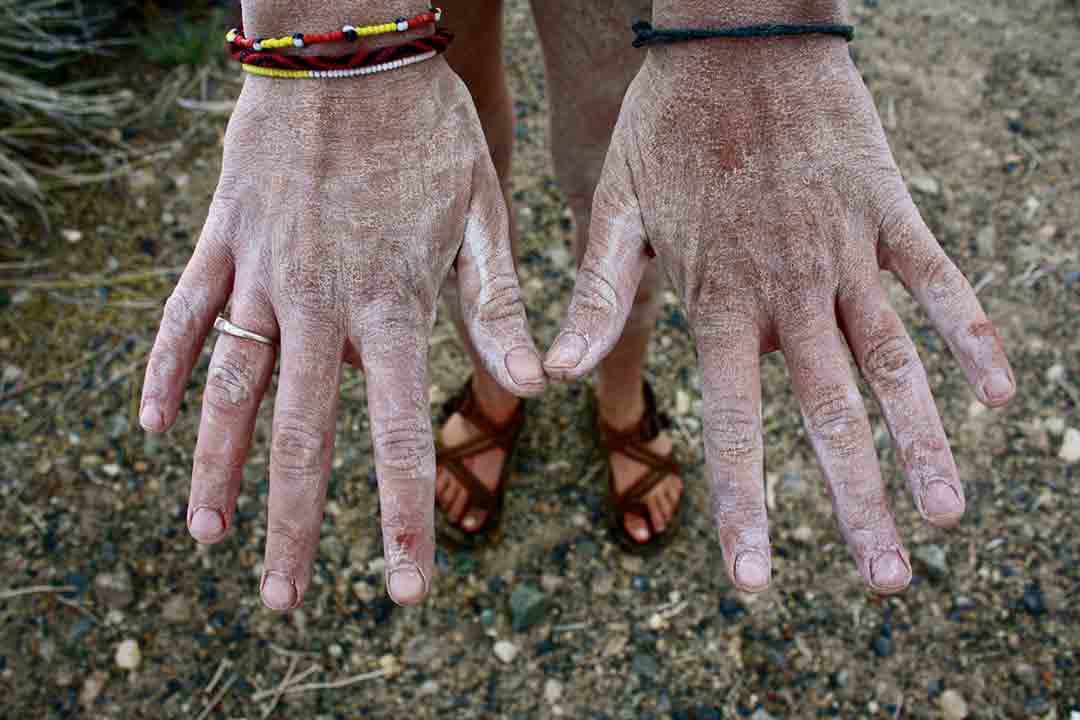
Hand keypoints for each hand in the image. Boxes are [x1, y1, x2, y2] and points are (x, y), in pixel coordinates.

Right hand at [139, 60, 544, 608]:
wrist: (349, 43)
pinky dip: (165, 370)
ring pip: (229, 387)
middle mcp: (318, 301)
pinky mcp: (222, 238)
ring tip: (206, 537)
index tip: (405, 589)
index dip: (402, 518)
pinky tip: (151, 428)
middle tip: (283, 602)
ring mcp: (260, 271)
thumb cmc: (429, 129)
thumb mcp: (482, 213)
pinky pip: (183, 312)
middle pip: (300, 435)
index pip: (396, 435)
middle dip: (295, 527)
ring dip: (216, 469)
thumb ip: (495, 306)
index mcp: (390, 303)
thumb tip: (535, 388)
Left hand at [545, 35, 1014, 593]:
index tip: (756, 579)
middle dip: (858, 504)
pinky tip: (1000, 395)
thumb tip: (557, 374)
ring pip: (897, 363)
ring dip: (927, 444)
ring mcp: (849, 250)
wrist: (737, 29)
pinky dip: (972, 335)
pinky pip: (939, 281)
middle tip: (886, 584)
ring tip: (952, 518)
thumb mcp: (616, 204)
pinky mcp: (890, 210)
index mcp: (721, 294)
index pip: (739, 420)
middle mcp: (791, 286)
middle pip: (833, 414)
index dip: (747, 503)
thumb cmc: (668, 122)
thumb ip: (599, 292)